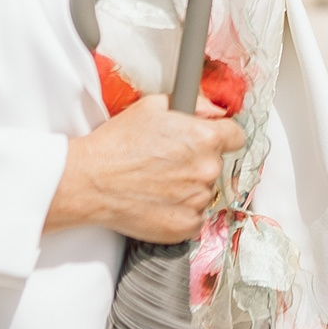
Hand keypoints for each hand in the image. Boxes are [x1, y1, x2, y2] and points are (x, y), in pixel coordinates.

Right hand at [44, 92, 244, 241]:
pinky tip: (159, 201)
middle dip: (198, 163)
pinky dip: (181, 212)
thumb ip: (192, 103)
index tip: (210, 142)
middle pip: (217, 165)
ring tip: (158, 183)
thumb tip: (211, 109)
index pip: (236, 137)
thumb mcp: (153, 106)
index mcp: (204, 137)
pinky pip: (195, 217)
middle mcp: (207, 168)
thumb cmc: (117, 145)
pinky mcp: (186, 225)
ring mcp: (198, 199)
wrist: (91, 181)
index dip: (221, 137)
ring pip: (205, 192)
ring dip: (189, 188)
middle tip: (169, 163)